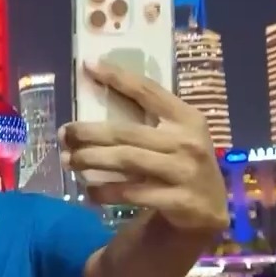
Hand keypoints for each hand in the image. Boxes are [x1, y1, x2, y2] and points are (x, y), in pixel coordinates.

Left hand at [60, 58, 228, 232]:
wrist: (211, 210)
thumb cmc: (183, 164)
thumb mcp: (176, 136)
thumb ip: (149, 121)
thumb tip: (98, 101)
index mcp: (187, 118)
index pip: (148, 91)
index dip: (117, 77)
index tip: (88, 66)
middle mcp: (187, 141)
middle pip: (127, 132)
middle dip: (89, 132)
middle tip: (63, 134)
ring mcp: (184, 172)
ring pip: (126, 160)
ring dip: (92, 159)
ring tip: (69, 160)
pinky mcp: (179, 200)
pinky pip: (132, 193)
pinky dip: (106, 191)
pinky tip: (90, 191)